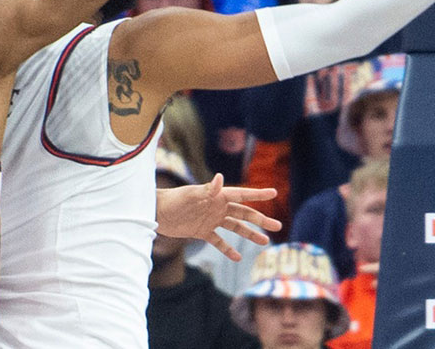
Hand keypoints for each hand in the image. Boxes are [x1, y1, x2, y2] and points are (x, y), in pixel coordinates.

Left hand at [155, 174, 280, 260]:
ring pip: (235, 227)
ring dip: (250, 234)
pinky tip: (237, 257)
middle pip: (244, 213)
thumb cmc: (173, 200)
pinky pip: (218, 241)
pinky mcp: (202, 231)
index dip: (258, 194)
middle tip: (278, 225)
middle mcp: (217, 207)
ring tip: (265, 242)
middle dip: (261, 219)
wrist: (156, 213)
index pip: (242, 194)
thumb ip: (208, 189)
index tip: (274, 192)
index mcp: (217, 196)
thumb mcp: (192, 195)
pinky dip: (228, 249)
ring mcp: (211, 219)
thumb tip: (220, 177)